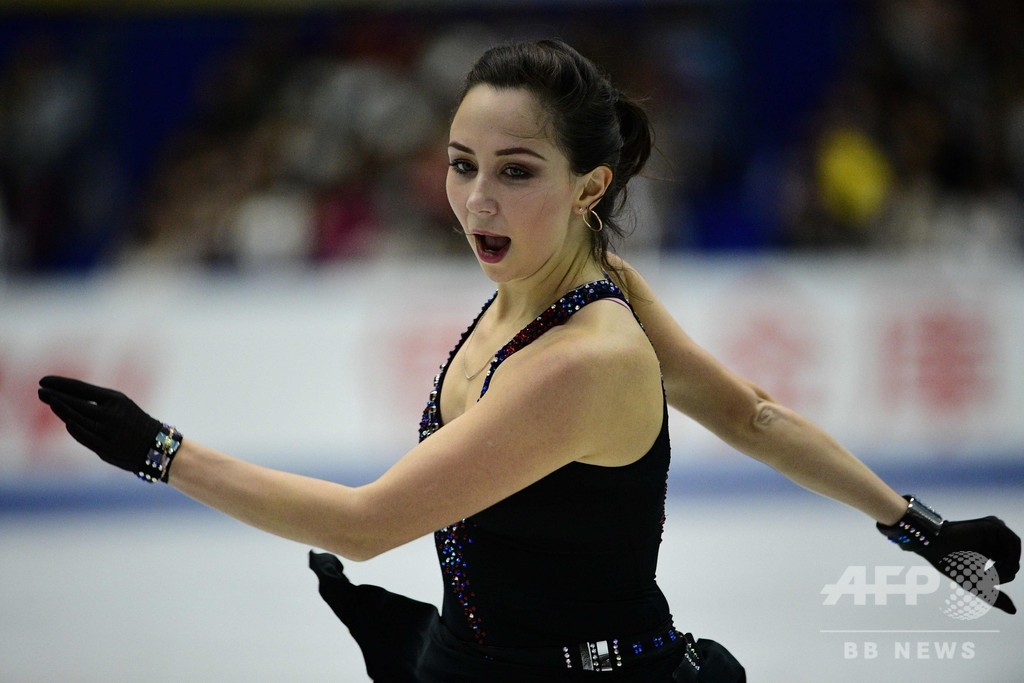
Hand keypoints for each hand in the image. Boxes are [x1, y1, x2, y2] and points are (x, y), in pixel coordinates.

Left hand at [37, 375, 175, 480]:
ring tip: (50, 402)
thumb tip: (65, 399)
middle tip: (40, 391)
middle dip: (55, 396)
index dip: (60, 384)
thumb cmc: (135, 422)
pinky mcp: (105, 447)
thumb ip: (96, 402)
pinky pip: (84, 436)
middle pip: (76, 403)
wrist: (155, 445)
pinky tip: (66, 422)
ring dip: (61, 410)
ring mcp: (107, 431)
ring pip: (76, 419)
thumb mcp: (121, 404)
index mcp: (115, 399)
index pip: (81, 388)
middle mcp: (110, 414)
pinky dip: (73, 428)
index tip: (44, 380)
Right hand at [919, 516, 1019, 614]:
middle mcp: (995, 538)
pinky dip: (1006, 557)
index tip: (981, 576)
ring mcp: (994, 529)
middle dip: (1004, 572)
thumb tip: (1015, 612)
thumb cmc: (951, 564)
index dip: (1002, 577)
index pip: (1011, 567)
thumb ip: (995, 597)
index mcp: (992, 549)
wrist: (933, 545)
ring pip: (1015, 552)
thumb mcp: (976, 584)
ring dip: (1005, 566)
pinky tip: (989, 561)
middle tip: (983, 573)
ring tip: (986, 569)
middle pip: (1015, 561)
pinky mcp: (993, 524)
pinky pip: (1013, 542)